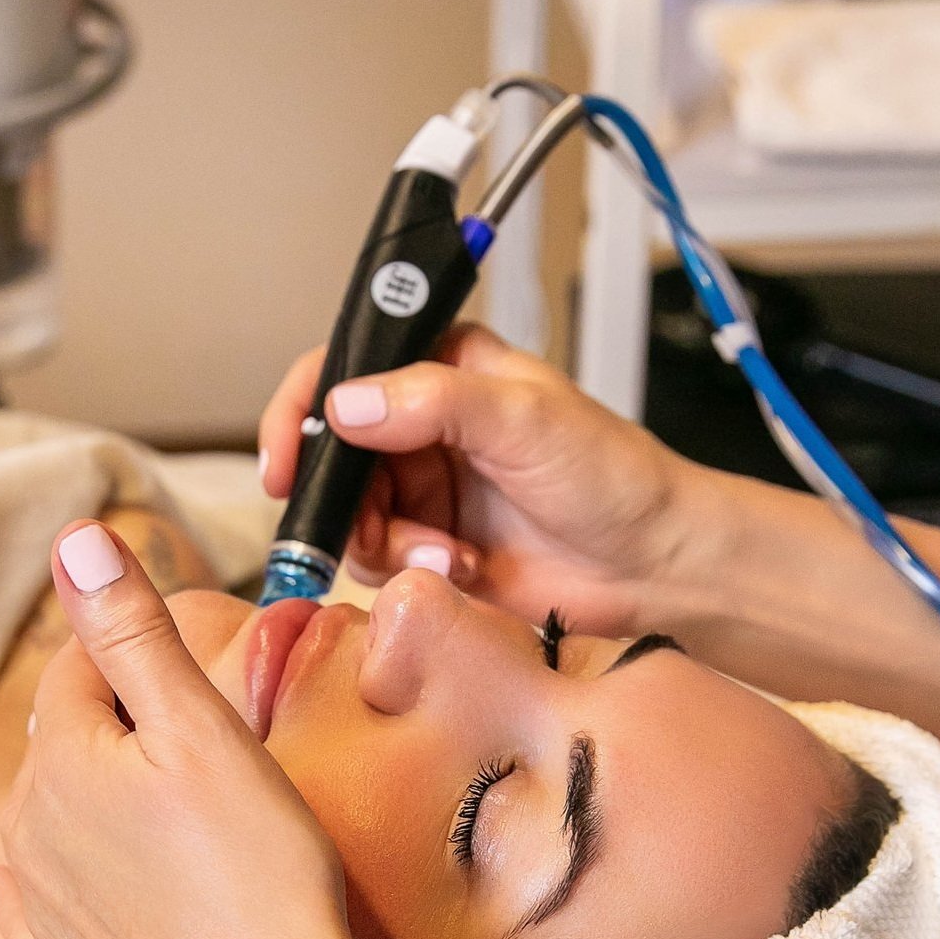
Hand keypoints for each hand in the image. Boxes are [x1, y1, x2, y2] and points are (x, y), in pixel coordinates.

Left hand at [0, 522, 363, 938]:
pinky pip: (36, 906)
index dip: (133, 652)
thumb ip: (135, 632)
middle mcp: (28, 832)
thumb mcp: (205, 731)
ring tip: (160, 807)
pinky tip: (45, 884)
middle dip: (115, 724)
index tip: (184, 660)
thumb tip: (75, 539)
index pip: (80, 670)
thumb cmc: (260, 875)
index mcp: (62, 762)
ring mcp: (41, 909)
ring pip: (51, 819)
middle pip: (64, 743)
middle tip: (193, 737)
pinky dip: (50, 882)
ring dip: (92, 798)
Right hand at [259, 323, 693, 635]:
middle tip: (370, 526)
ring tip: (441, 551)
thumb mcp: (525, 419)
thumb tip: (348, 405)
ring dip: (384, 540)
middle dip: (343, 498)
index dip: (302, 410)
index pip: (345, 369)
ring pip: (351, 515)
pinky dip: (407, 569)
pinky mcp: (432, 546)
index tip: (285, 459)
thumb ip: (433, 401)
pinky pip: (381, 561)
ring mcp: (427, 489)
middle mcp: (426, 426)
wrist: (654, 566)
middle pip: (335, 454)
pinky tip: (458, 567)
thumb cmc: (614, 478)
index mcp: (445, 369)